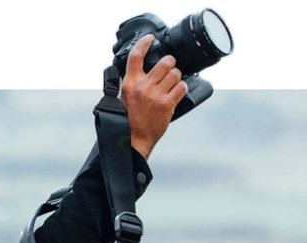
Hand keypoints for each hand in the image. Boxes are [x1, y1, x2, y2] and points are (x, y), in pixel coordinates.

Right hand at [121, 36, 186, 160]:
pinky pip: (181, 87)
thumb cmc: (128, 119)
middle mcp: (143, 87)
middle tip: (169, 67)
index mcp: (130, 83)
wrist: (133, 139)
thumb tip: (139, 68)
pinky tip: (177, 92)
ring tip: (172, 83)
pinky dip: (182, 88)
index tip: (150, 39)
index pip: (136, 56)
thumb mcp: (124, 96)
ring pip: (175, 74)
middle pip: (164, 62)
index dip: (144, 43)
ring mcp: (156, 95)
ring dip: (176, 76)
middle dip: (170, 63)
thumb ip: (132, 81)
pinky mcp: (167, 104)